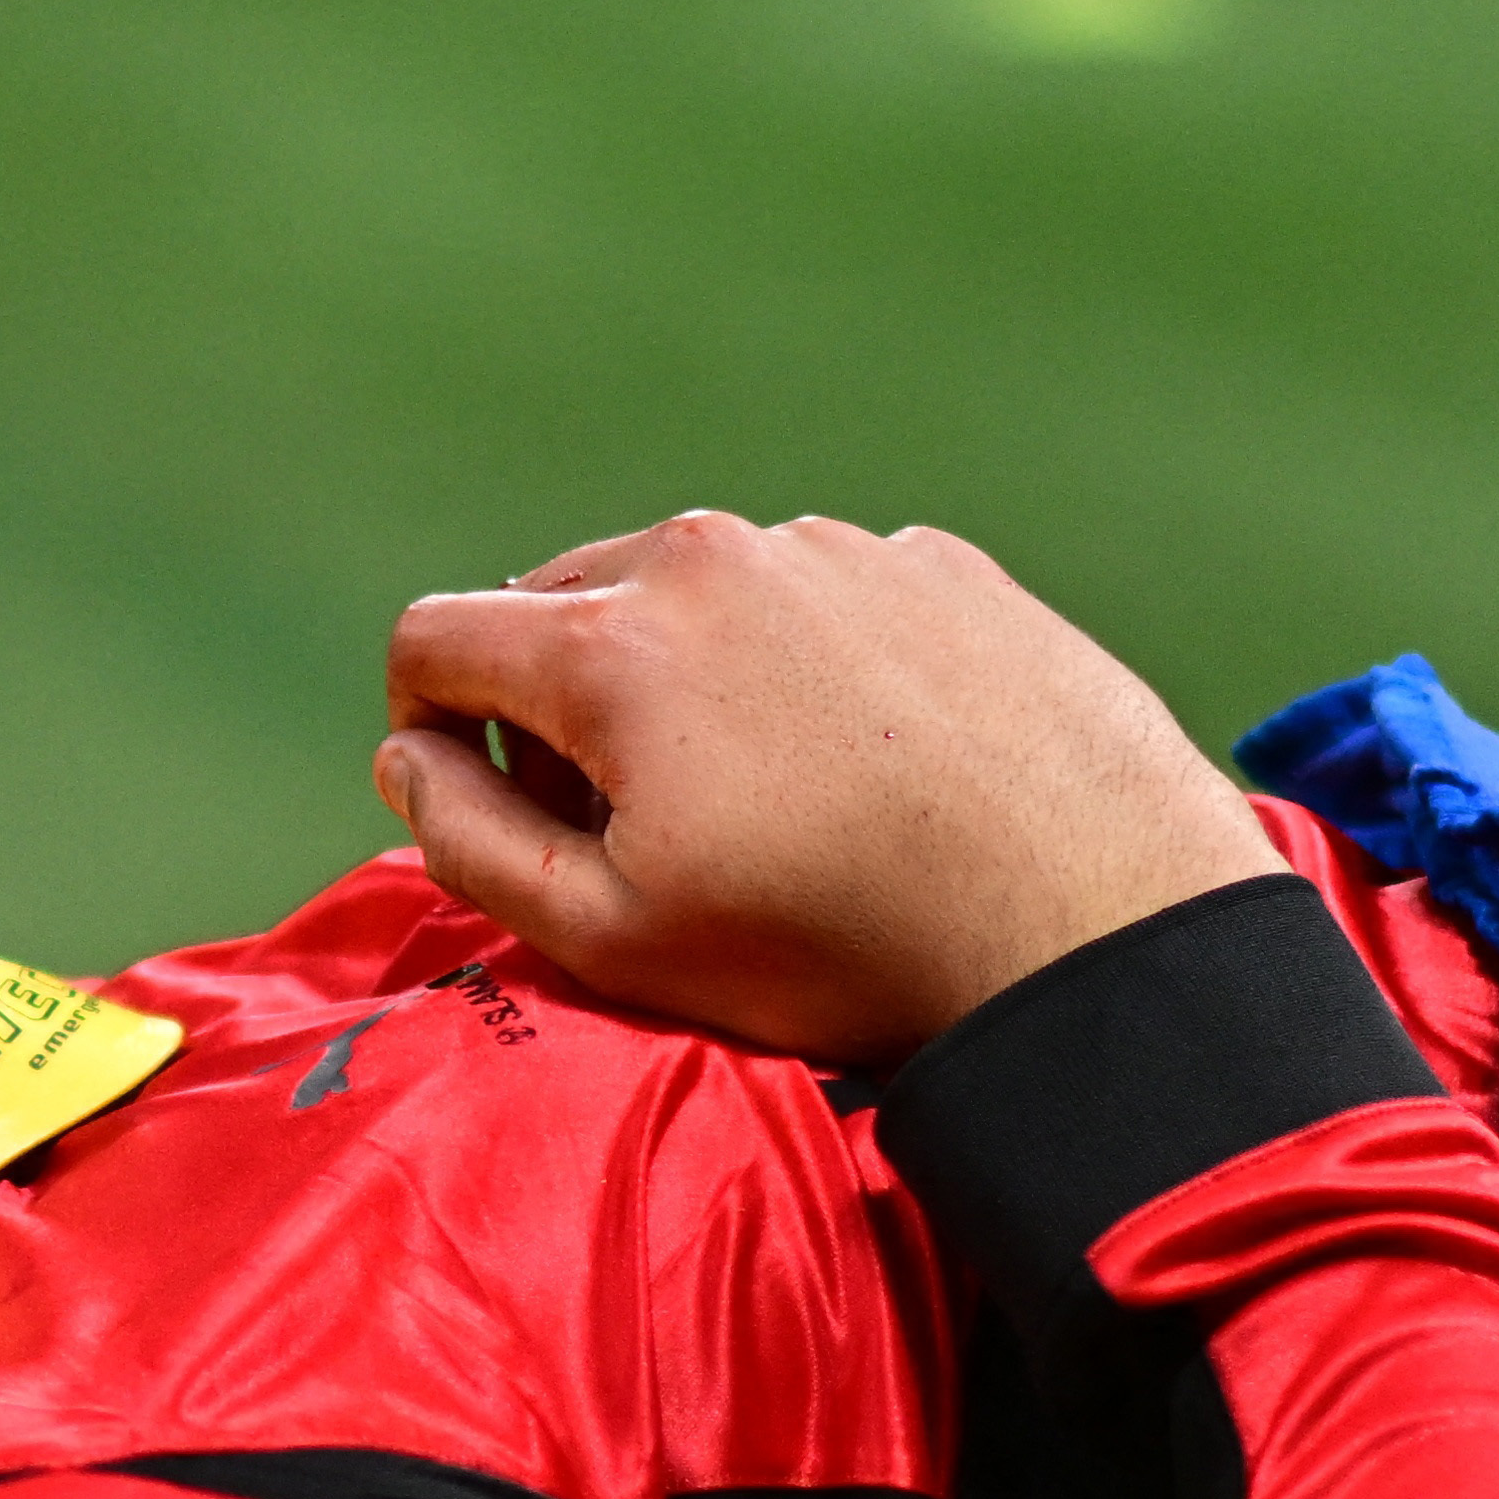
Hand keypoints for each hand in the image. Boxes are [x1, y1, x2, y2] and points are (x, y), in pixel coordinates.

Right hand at [376, 513, 1277, 1065]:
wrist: (1091, 921)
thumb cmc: (839, 948)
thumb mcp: (613, 938)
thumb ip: (468, 840)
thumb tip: (407, 758)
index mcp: (613, 645)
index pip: (437, 635)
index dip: (426, 727)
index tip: (483, 801)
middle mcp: (716, 559)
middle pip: (560, 598)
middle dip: (556, 701)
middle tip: (627, 825)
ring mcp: (839, 550)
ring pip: (696, 592)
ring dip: (684, 679)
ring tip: (764, 804)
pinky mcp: (941, 565)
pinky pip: (819, 598)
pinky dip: (803, 667)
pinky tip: (869, 770)